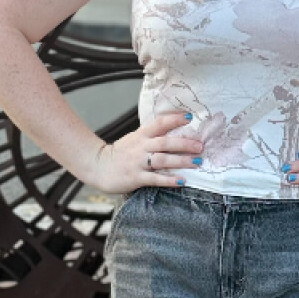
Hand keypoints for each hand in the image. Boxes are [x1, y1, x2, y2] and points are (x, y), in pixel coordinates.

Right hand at [88, 113, 203, 193]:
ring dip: (181, 161)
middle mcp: (141, 147)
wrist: (98, 166)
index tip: (190, 116)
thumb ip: (153, 134)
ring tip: (197, 162)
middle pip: (165, 143)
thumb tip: (176, 128)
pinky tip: (182, 180)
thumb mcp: (136, 138)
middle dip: (185, 144)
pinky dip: (169, 180)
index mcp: (142, 135)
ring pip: (162, 160)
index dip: (175, 119)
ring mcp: (138, 162)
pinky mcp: (136, 178)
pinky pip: (155, 179)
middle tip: (200, 146)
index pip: (160, 123)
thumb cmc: (121, 152)